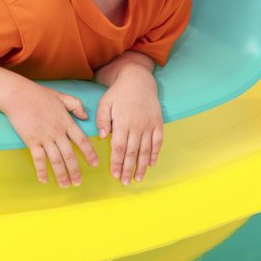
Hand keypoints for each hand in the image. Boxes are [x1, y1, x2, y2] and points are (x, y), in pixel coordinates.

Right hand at [3, 82, 98, 186]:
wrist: (18, 95)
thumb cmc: (39, 94)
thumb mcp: (62, 96)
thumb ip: (76, 105)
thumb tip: (86, 116)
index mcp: (66, 122)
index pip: (82, 140)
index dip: (89, 153)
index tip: (94, 164)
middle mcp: (58, 132)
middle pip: (69, 155)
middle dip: (75, 170)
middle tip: (78, 182)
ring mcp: (44, 137)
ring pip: (56, 160)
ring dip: (61, 174)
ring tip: (65, 185)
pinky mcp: (31, 141)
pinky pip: (38, 159)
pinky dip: (42, 171)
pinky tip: (44, 180)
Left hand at [96, 64, 162, 184]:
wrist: (138, 78)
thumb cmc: (119, 92)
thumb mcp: (105, 102)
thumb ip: (102, 119)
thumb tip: (102, 136)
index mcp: (122, 122)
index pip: (118, 147)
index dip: (116, 162)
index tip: (113, 174)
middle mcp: (137, 125)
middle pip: (132, 152)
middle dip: (127, 169)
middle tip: (124, 181)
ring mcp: (149, 125)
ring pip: (145, 150)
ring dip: (142, 166)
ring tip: (138, 178)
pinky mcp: (158, 122)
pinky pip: (158, 142)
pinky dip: (155, 154)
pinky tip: (152, 164)